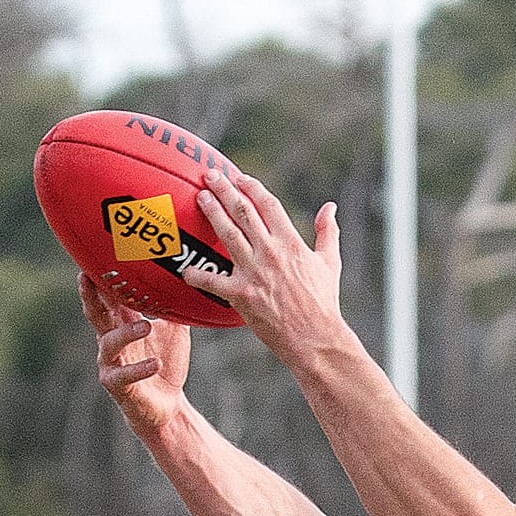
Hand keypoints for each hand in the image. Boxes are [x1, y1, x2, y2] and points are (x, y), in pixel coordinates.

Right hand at [81, 274, 190, 437]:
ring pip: (109, 342)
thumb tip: (187, 278)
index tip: (98, 254)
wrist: (168, 403)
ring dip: (126, 333)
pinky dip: (140, 369)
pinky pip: (124, 375)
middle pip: (94, 311)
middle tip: (86, 277)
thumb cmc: (166, 362)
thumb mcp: (174, 330)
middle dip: (89, 294)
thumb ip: (173, 306)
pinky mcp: (115, 384)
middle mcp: (110, 337)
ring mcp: (110, 361)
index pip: (106, 294)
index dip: (100, 276)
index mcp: (121, 320)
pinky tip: (155, 364)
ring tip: (147, 326)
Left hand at [180, 172, 345, 357]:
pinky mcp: (242, 296)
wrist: (315, 339)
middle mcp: (271, 253)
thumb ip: (327, 232)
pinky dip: (197, 275)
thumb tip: (329, 207)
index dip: (251, 187)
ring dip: (212, 212)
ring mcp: (254, 273)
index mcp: (291, 242)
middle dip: (224, 189)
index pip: (267, 204)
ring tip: (200, 198)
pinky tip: (185, 269)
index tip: (240, 179)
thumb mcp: (329, 264)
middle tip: (210, 176)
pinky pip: (213, 281)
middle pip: (242, 211)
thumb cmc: (323, 304)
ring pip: (227, 234)